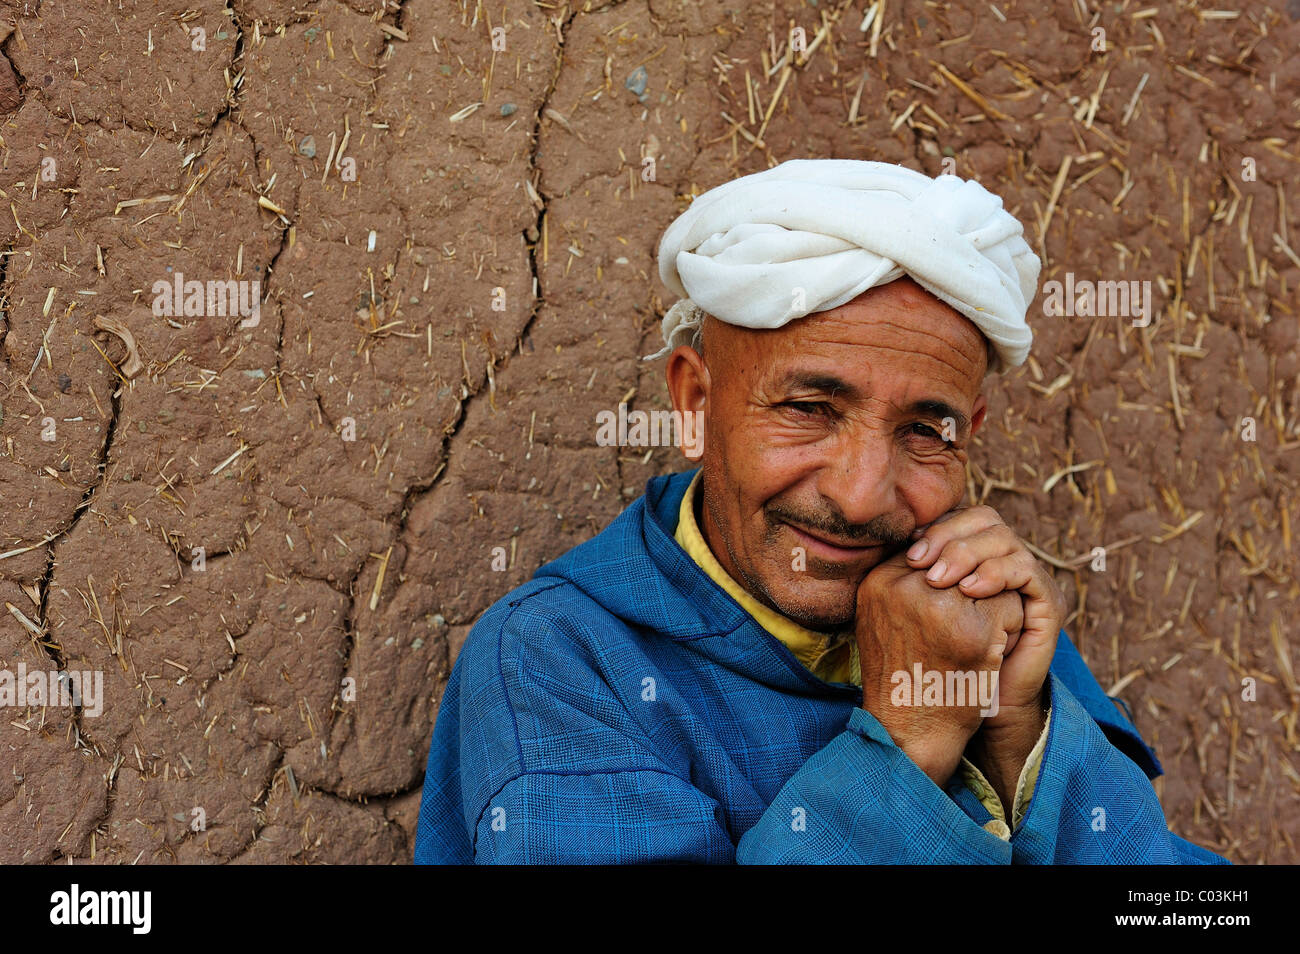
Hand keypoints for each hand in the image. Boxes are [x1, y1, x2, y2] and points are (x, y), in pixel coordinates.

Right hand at [855, 551, 1023, 786]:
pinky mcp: (974, 631)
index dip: (948, 576)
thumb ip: (904, 578)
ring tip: (973, 642)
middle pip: (963, 558)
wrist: (910, 732)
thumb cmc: (903, 674)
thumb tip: (934, 537)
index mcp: (879, 581)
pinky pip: (1011, 607)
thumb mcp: (884, 616)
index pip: (931, 546)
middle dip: (971, 589)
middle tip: (957, 631)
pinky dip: (1009, 632)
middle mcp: (905, 588)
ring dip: (993, 609)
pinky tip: (988, 656)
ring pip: (991, 580)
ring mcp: (940, 607)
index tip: (939, 613)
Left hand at [904, 505, 1064, 730]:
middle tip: (920, 562)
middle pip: (984, 518)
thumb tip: (903, 537)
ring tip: (940, 580)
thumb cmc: (938, 663)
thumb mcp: (919, 609)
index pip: (962, 517)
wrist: (976, 709)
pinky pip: (1024, 569)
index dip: (937, 528)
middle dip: (948, 536)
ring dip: (967, 553)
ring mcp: (1029, 581)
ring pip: (1003, 538)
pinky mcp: (1049, 602)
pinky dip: (995, 574)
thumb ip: (918, 572)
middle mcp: (1005, 562)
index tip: (910, 550)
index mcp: (977, 558)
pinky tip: (970, 591)